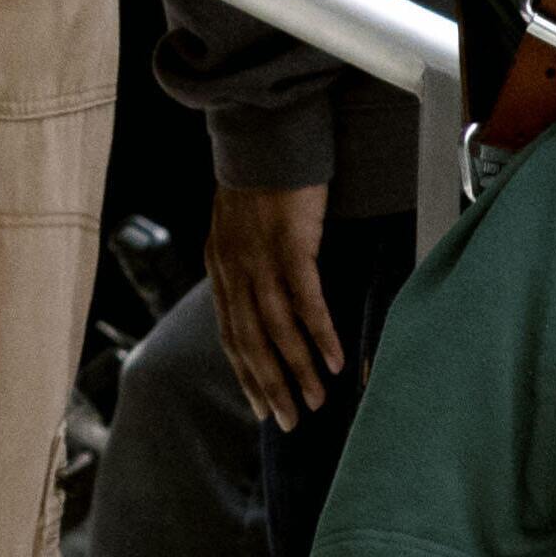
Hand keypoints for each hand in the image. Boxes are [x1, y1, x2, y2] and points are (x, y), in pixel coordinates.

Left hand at [212, 178, 347, 432]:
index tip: (263, 409)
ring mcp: (258, 257)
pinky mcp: (289, 242)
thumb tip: (261, 303)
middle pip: (250, 341)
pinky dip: (318, 332)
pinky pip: (304, 298)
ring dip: (297, 369)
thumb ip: (248, 267)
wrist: (263, 134)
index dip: (246, 375)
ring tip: (318, 401)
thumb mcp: (242, 229)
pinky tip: (334, 360)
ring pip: (276, 327)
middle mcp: (233, 268)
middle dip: (271, 385)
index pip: (229, 335)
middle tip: (291, 422)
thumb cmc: (261, 182)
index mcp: (221, 268)